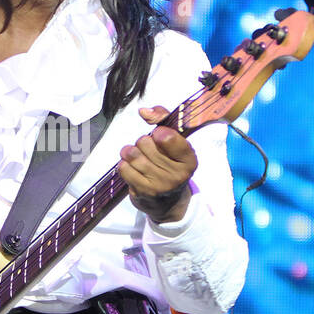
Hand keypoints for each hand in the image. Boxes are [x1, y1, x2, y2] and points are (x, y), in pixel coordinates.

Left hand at [119, 105, 195, 223]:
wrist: (168, 202)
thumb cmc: (169, 163)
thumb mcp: (175, 142)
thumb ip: (163, 119)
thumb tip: (143, 111)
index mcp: (189, 159)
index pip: (167, 136)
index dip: (158, 132)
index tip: (159, 135)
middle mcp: (177, 174)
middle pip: (146, 142)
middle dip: (143, 142)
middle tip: (148, 149)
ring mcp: (160, 185)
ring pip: (133, 154)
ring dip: (130, 152)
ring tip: (135, 155)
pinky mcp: (143, 193)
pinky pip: (124, 168)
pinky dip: (124, 164)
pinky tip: (131, 167)